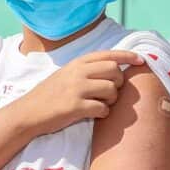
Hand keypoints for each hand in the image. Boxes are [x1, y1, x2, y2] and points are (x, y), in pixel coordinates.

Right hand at [11, 50, 140, 136]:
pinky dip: (103, 113)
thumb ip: (87, 70)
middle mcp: (78, 72)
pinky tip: (94, 114)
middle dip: (118, 84)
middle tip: (109, 93)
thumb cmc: (49, 95)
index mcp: (77, 63)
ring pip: (112, 90)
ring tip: (100, 104)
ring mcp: (77, 89)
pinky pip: (103, 109)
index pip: (109, 55)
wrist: (28, 113)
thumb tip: (115, 70)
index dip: (128, 57)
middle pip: (115, 71)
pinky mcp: (75, 107)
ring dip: (111, 100)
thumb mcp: (67, 74)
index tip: (141, 60)